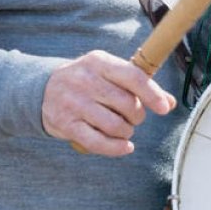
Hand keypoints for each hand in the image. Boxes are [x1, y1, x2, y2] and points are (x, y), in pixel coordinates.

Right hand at [42, 50, 175, 156]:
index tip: (165, 108)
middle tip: (133, 116)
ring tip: (124, 128)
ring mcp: (73, 103)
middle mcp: (85, 80)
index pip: (133, 77)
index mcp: (99, 62)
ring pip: (115, 125)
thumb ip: (139, 85)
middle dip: (137, 115)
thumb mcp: (109, 73)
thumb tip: (170, 102)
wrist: (41, 89)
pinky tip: (125, 147)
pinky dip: (116, 148)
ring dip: (127, 132)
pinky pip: (98, 142)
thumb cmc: (86, 80)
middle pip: (127, 104)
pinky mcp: (65, 124)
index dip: (153, 94)